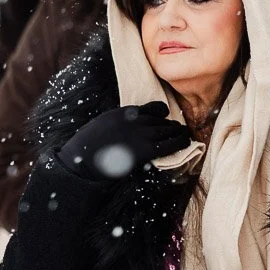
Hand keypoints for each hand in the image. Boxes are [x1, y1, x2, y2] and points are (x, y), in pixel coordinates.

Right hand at [57, 102, 190, 180]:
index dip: (160, 113)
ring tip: (185, 134)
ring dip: (178, 132)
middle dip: (170, 125)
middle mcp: (134, 120)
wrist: (82, 160)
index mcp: (123, 113)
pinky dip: (181, 141)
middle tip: (178, 130)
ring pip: (168, 129)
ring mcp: (141, 135)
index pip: (150, 109)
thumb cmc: (87, 148)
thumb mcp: (102, 127)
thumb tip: (126, 131)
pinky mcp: (146, 150)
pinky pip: (170, 144)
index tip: (165, 116)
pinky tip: (187, 142)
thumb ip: (118, 125)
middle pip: (160, 120)